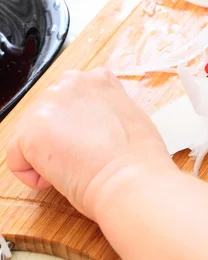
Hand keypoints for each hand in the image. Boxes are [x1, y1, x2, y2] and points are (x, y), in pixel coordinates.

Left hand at [6, 69, 171, 219]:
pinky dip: (32, 175)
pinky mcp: (31, 131)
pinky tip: (58, 178)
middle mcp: (71, 83)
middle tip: (82, 159)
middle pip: (48, 115)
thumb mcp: (133, 117)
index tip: (91, 143)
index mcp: (98, 79)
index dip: (79, 127)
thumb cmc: (140, 161)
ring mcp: (49, 104)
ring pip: (31, 135)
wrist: (132, 180)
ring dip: (47, 156)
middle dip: (59, 139)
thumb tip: (96, 125)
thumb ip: (107, 111)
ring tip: (75, 168)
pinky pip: (17, 158)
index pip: (73, 98)